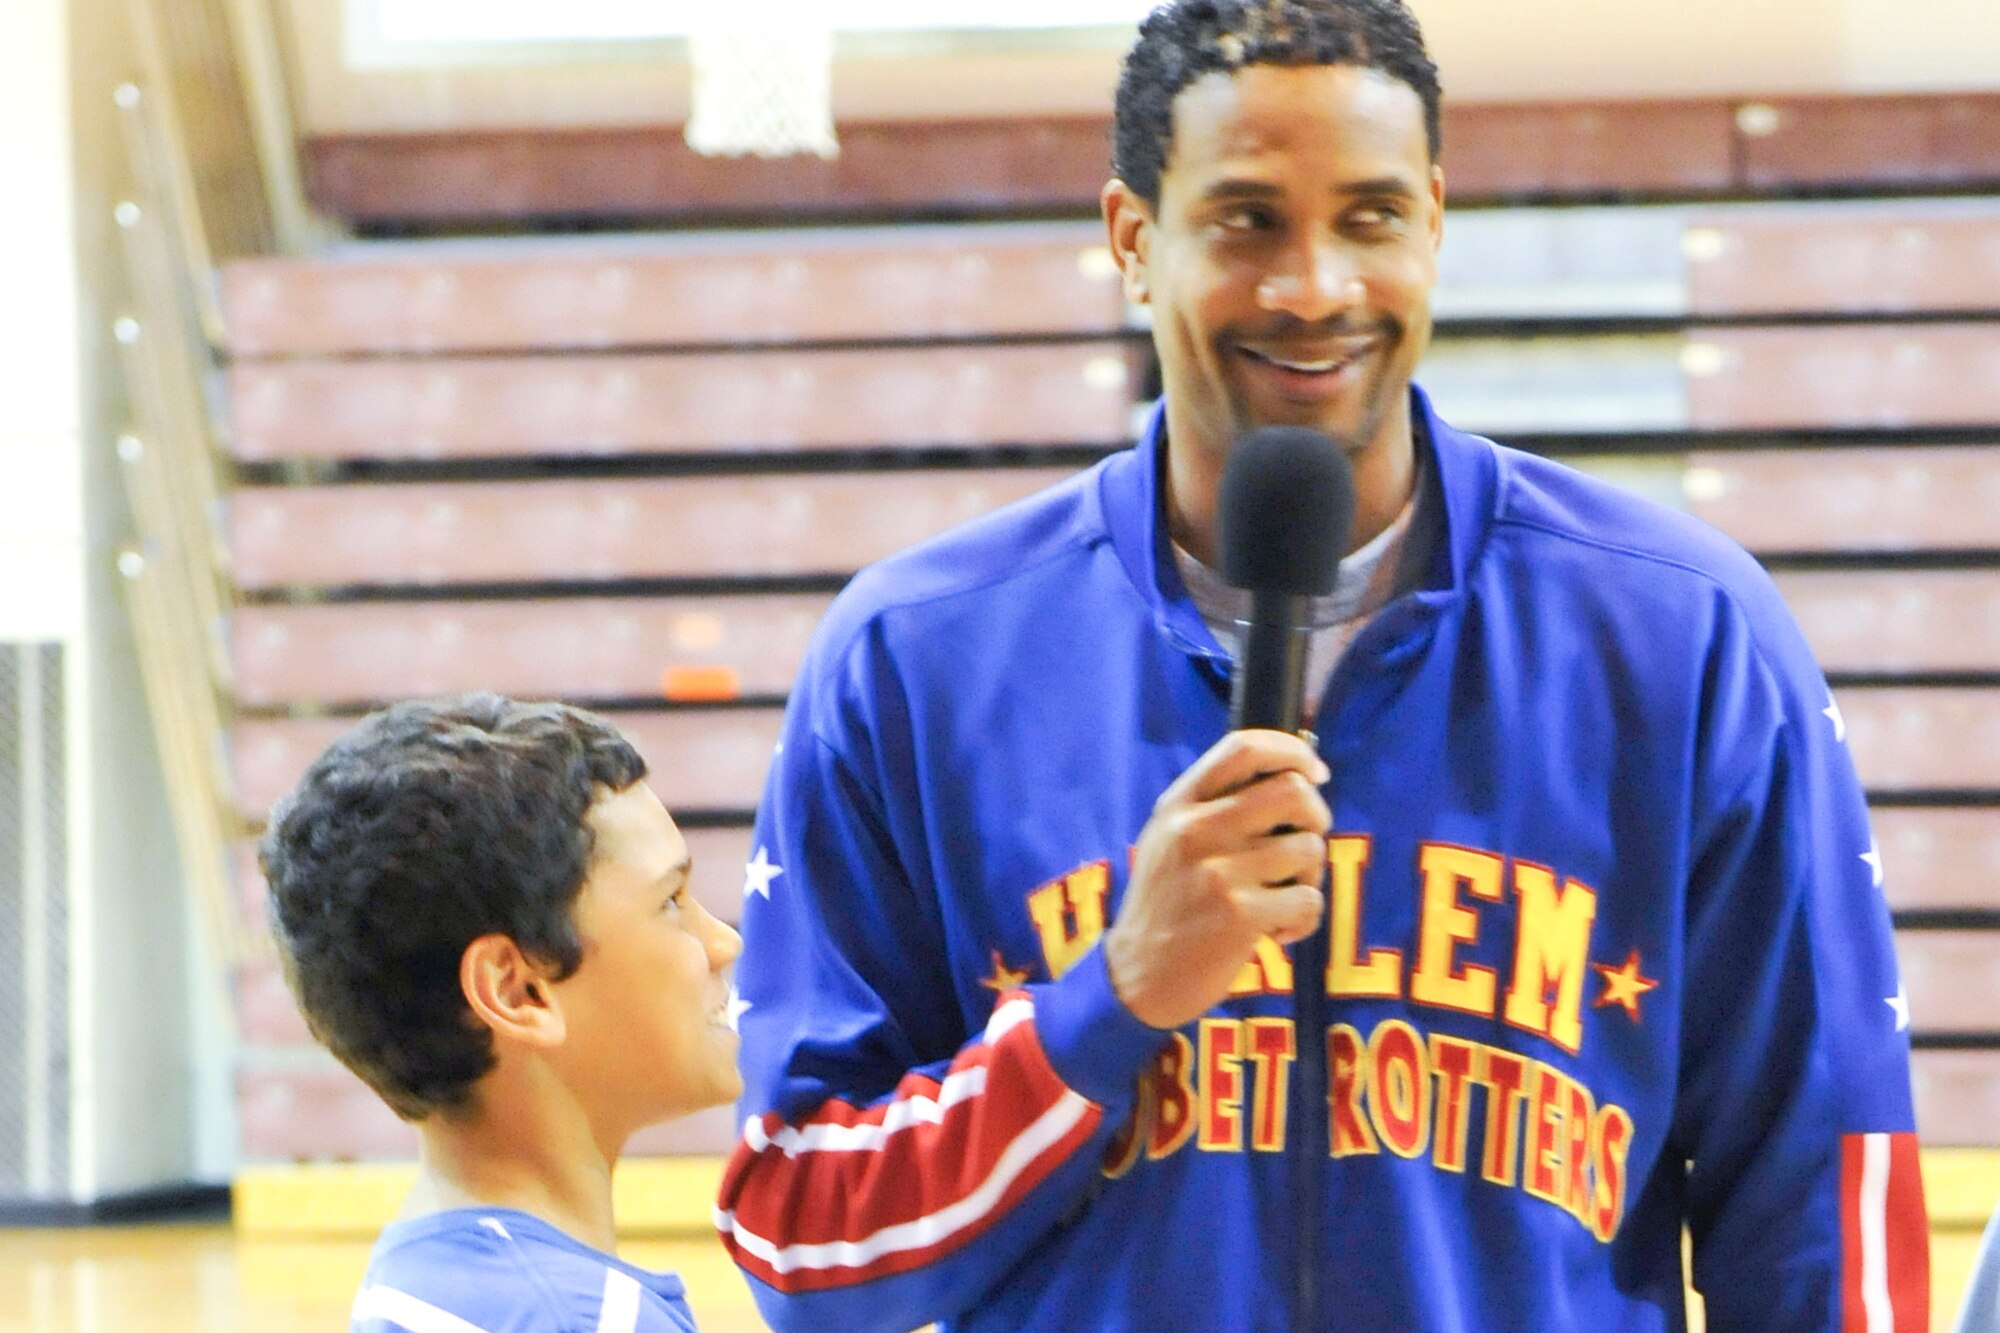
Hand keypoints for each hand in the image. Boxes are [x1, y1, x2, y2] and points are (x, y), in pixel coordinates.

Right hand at [1103, 730, 1331, 1029]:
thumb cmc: (1167, 904)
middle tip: (1304, 842)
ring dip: (1309, 876)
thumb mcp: (1170, 839)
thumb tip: (1294, 777)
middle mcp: (1196, 829)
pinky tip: (1276, 932)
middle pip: (1293, 791)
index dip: (1293, 750)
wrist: (1137, 976)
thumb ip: (1215, 805)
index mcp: (1179, 804)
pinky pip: (1308, 900)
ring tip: (1280, 897)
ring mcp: (1219, 872)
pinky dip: (1304, 919)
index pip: (1244, 747)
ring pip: (1309, 848)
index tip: (1314, 771)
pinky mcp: (1240, 915)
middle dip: (1316, 815)